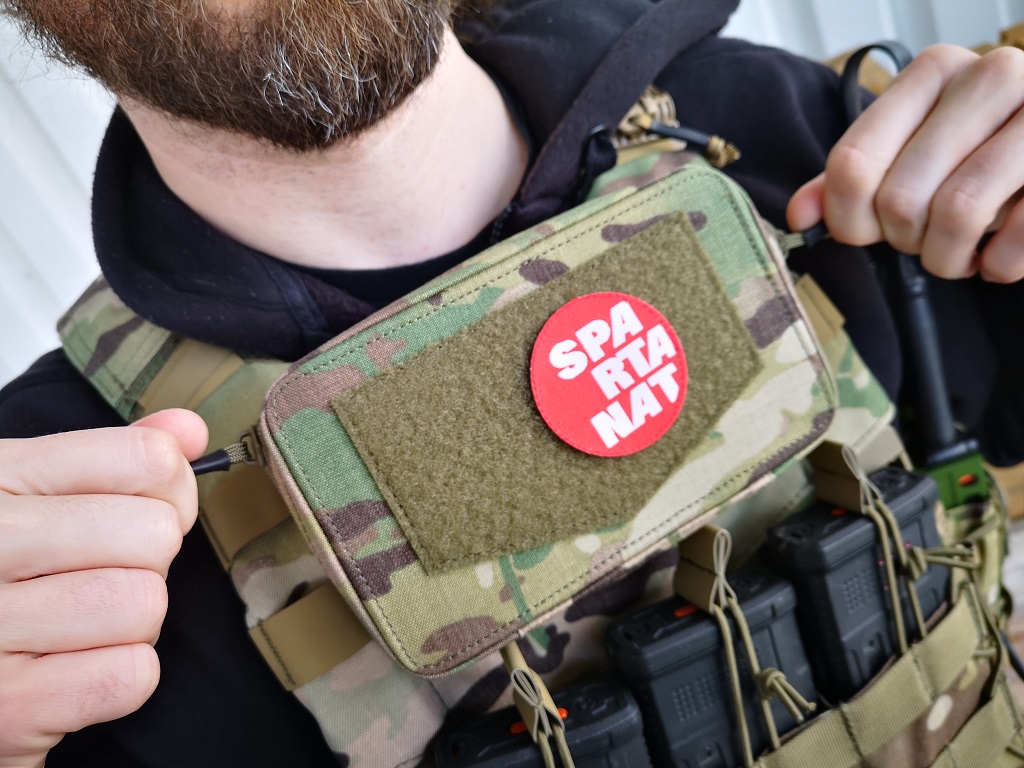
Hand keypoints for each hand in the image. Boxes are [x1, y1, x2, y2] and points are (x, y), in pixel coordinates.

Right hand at [0, 410, 206, 767]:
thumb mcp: (33, 495)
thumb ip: (116, 457)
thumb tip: (191, 431)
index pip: (145, 458)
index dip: (171, 489)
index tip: (145, 508)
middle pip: (155, 535)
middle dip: (147, 563)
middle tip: (99, 576)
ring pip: (145, 605)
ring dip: (131, 624)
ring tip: (79, 626)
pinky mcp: (6, 706)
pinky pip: (129, 675)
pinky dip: (117, 678)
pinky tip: (70, 670)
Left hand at [789, 44, 1023, 282]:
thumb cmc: (982, 160)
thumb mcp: (911, 157)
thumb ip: (851, 181)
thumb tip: (799, 215)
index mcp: (934, 72)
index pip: (853, 163)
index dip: (850, 220)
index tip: (869, 233)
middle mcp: (990, 76)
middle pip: (900, 197)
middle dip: (906, 241)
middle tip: (927, 241)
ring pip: (957, 213)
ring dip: (948, 258)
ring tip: (960, 254)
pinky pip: (1016, 237)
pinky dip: (999, 264)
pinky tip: (998, 256)